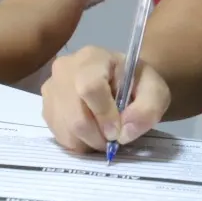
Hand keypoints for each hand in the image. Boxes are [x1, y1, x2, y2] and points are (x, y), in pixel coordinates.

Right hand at [43, 45, 170, 152]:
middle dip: (98, 136)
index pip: (90, 88)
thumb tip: (124, 133)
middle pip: (75, 115)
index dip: (104, 115)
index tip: (117, 131)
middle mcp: (64, 69)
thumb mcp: (155, 91)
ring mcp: (51, 89)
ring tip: (103, 134)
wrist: (120, 81)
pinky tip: (91, 133)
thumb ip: (148, 109)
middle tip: (113, 140)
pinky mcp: (46, 108)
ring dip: (88, 142)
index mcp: (92, 58)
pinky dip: (78, 143)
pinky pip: (59, 136)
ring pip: (65, 130)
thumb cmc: (136, 83)